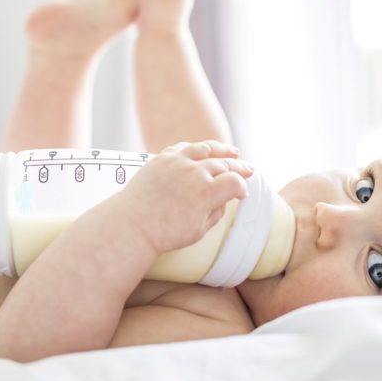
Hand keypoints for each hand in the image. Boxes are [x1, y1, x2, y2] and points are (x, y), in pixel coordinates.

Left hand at [114, 140, 252, 254]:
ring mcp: (177, 162)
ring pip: (205, 149)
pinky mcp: (161, 159)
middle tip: (248, 170)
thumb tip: (223, 200)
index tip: (243, 194)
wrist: (133, 225)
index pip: (234, 182)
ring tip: (233, 151)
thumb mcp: (199, 230)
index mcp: (207, 192)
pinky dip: (196, 147)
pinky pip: (183, 147)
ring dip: (222, 149)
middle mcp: (194, 172)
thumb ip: (216, 212)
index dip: (242, 188)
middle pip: (224, 163)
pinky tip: (202, 150)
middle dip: (239, 167)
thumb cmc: (165, 233)